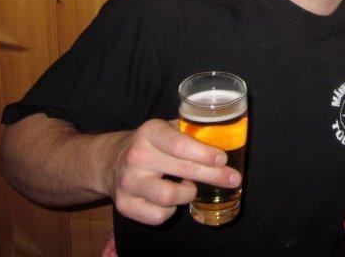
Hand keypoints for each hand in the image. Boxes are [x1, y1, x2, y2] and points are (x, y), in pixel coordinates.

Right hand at [105, 119, 239, 225]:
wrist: (111, 160)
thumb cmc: (151, 144)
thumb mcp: (167, 128)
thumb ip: (191, 131)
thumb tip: (225, 139)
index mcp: (150, 132)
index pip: (180, 145)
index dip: (204, 153)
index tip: (222, 159)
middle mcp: (137, 156)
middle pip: (182, 171)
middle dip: (213, 176)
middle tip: (233, 179)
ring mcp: (128, 182)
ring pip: (169, 197)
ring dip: (188, 194)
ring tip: (191, 187)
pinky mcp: (124, 204)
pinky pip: (158, 215)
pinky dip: (171, 210)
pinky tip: (171, 199)